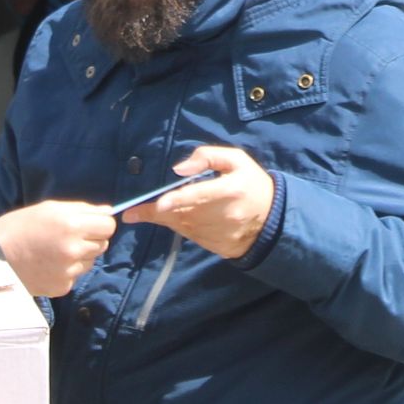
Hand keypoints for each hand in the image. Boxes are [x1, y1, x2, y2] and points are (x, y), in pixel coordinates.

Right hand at [0, 200, 116, 296]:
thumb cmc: (18, 227)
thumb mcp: (48, 208)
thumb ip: (82, 209)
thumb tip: (109, 211)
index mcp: (71, 225)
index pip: (108, 226)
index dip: (99, 223)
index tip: (87, 224)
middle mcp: (74, 250)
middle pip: (102, 244)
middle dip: (90, 239)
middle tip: (66, 237)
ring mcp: (69, 272)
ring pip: (90, 261)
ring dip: (79, 256)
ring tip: (54, 251)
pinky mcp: (62, 287)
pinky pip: (75, 276)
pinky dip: (67, 271)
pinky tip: (48, 265)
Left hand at [120, 145, 273, 259]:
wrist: (272, 219)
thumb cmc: (251, 183)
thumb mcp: (237, 160)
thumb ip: (208, 157)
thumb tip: (178, 169)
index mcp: (229, 190)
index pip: (199, 196)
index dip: (177, 200)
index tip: (159, 204)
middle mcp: (224, 215)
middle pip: (183, 214)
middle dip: (156, 212)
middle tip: (131, 213)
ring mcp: (220, 233)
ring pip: (182, 226)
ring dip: (163, 219)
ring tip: (142, 212)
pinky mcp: (216, 246)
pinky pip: (189, 235)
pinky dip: (176, 226)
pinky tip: (170, 217)